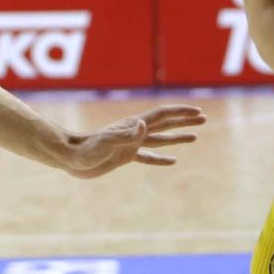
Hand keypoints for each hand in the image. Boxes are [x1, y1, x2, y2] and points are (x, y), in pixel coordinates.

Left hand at [60, 104, 205, 178]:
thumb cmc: (85, 149)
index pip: (162, 115)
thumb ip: (126, 135)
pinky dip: (161, 158)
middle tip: (203, 119)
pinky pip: (148, 157)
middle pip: (165, 124)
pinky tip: (172, 161)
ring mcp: (130, 144)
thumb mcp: (107, 142)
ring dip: (177, 137)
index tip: (198, 112)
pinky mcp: (125, 157)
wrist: (69, 158)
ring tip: (195, 137)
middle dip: (184, 121)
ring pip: (160, 139)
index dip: (180, 113)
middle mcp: (134, 132)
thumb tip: (145, 125)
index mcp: (133, 126)